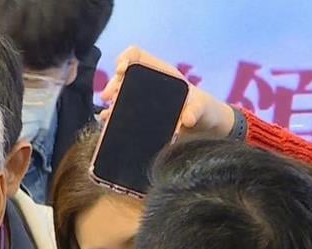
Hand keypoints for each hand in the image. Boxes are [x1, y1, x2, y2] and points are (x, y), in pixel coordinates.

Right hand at [99, 46, 236, 138]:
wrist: (204, 129)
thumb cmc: (205, 112)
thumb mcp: (203, 109)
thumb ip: (196, 111)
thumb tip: (187, 119)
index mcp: (161, 73)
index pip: (137, 56)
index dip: (125, 58)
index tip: (121, 70)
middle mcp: (148, 85)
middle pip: (123, 76)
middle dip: (112, 84)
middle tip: (107, 97)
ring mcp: (142, 101)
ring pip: (118, 95)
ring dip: (110, 102)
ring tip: (107, 114)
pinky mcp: (139, 117)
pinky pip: (120, 114)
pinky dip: (111, 117)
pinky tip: (107, 121)